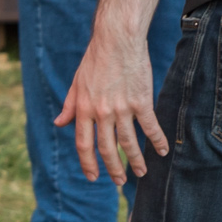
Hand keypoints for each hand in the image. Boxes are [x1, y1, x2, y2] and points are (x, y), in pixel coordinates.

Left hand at [55, 28, 166, 184]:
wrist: (117, 40)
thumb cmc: (96, 59)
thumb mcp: (76, 83)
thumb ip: (69, 106)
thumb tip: (59, 123)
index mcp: (83, 109)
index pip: (83, 144)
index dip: (87, 163)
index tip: (93, 177)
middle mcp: (101, 112)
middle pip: (106, 148)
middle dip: (113, 169)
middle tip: (119, 182)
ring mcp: (122, 108)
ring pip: (129, 142)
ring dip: (135, 161)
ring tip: (141, 173)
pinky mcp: (141, 101)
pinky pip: (150, 127)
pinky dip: (157, 141)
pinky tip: (162, 151)